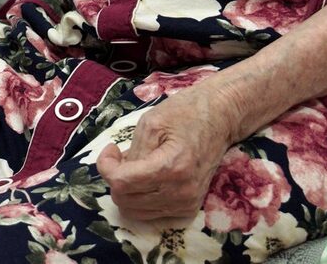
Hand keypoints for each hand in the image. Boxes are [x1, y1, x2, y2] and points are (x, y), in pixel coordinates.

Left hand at [96, 85, 239, 223]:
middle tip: (120, 156)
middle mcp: (180, 193)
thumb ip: (133, 152)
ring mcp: (186, 204)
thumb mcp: (151, 123)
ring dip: (127, 190)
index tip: (110, 149)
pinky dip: (141, 197)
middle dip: (115, 178)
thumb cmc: (185, 113)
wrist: (220, 120)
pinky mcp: (188, 208)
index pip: (122, 183)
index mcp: (171, 168)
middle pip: (125, 201)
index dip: (106, 167)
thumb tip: (117, 172)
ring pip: (135, 211)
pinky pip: (151, 212)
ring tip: (134, 165)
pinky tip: (147, 176)